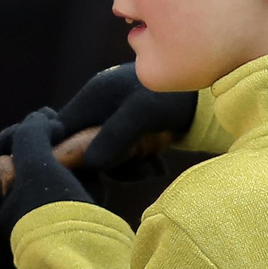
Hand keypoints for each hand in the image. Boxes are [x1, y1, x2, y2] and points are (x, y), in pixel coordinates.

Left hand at [2, 107, 91, 224]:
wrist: (84, 254)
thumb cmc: (52, 209)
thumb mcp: (36, 163)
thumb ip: (30, 134)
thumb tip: (37, 118)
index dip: (16, 131)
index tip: (42, 123)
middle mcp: (10, 205)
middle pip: (22, 159)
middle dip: (45, 143)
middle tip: (63, 130)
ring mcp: (36, 213)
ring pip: (47, 170)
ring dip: (65, 158)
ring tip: (82, 154)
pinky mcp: (62, 219)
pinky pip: (67, 187)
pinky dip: (79, 176)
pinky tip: (92, 175)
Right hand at [54, 64, 197, 177]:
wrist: (207, 100)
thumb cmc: (174, 98)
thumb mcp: (143, 114)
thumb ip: (114, 136)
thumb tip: (89, 163)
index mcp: (94, 96)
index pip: (60, 129)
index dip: (62, 152)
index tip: (80, 172)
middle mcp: (98, 107)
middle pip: (79, 146)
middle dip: (103, 165)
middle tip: (130, 167)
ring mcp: (113, 120)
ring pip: (101, 156)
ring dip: (124, 168)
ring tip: (150, 167)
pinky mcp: (128, 133)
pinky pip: (119, 157)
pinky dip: (135, 165)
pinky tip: (155, 164)